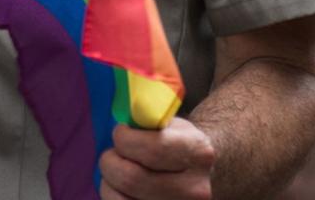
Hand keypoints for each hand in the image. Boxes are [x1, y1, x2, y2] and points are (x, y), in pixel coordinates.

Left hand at [99, 118, 215, 198]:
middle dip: (111, 162)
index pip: (153, 149)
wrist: (205, 173)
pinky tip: (119, 190)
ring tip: (114, 174)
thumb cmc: (179, 142)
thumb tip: (121, 121)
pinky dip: (114, 198)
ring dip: (109, 185)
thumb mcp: (172, 124)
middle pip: (133, 179)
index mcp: (198, 152)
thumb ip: (148, 121)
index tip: (119, 132)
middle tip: (110, 155)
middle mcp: (194, 189)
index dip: (125, 139)